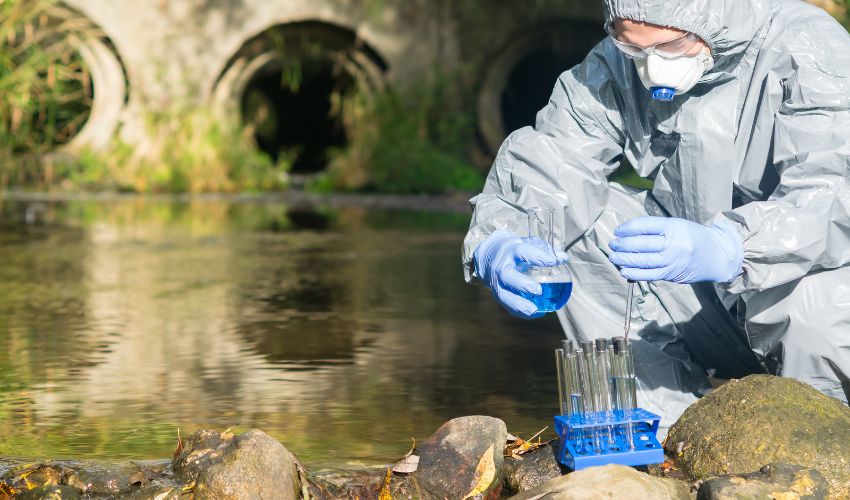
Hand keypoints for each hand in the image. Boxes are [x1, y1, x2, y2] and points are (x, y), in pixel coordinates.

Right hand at [473, 230, 568, 317]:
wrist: (487, 257)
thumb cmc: (513, 251)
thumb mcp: (527, 244)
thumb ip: (545, 250)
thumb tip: (563, 257)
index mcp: (511, 251)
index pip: (522, 252)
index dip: (537, 257)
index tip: (553, 262)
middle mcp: (501, 267)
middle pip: (507, 276)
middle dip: (522, 284)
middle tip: (538, 291)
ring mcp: (497, 282)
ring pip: (503, 295)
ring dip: (518, 304)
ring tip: (533, 310)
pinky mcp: (497, 294)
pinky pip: (506, 305)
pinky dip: (519, 312)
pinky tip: (534, 313)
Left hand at [608, 217, 742, 283]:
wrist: (718, 255)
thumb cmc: (694, 237)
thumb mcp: (678, 226)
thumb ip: (656, 229)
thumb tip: (628, 233)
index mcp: (674, 227)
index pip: (645, 226)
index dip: (628, 228)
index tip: (618, 230)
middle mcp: (673, 244)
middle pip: (642, 244)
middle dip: (623, 244)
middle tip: (612, 244)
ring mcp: (672, 260)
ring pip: (643, 260)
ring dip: (624, 259)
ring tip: (614, 256)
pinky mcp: (671, 274)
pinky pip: (649, 274)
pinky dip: (634, 273)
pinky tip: (624, 270)